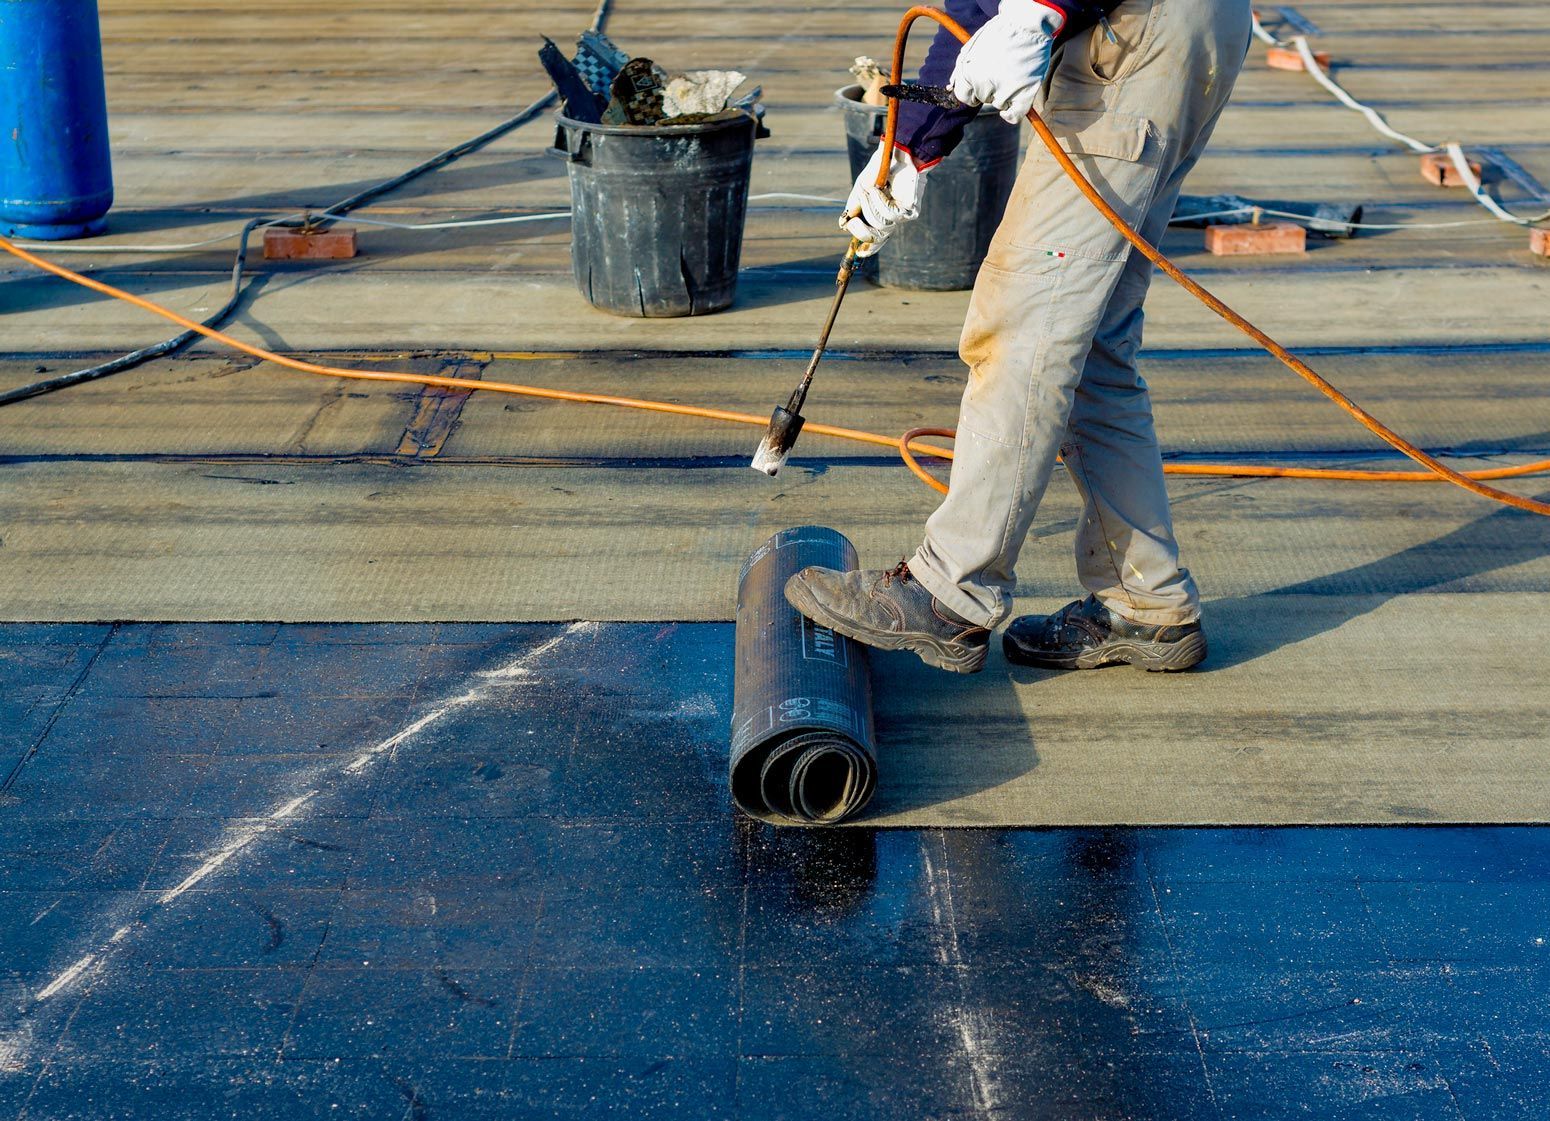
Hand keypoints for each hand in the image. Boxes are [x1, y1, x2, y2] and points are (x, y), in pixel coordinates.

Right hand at [842, 145, 929, 256]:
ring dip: (869, 207)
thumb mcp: (861, 189)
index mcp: (879, 217)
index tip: (858, 253)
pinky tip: (879, 189)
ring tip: (870, 190)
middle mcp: (891, 219)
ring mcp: (901, 216)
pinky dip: (879, 201)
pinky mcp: (910, 211)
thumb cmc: (880, 171)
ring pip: (881, 226)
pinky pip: (890, 214)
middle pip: (876, 239)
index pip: (875, 240)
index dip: (867, 249)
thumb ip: (853, 207)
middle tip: (853, 220)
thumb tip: (843, 226)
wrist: (897, 155)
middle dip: (861, 231)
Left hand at [949, 0, 1062, 124]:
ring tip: (1012, 73)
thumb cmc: (998, 33)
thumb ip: (959, 70)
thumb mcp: (971, 47)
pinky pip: (1014, 116)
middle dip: (989, 88)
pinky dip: (1012, 114)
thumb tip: (950, 88)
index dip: (973, 89)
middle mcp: (984, 86)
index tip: (981, 81)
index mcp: (968, 74)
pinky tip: (1013, 105)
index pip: (964, 96)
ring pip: (998, 104)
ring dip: (1004, 94)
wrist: (1027, 24)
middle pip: (983, 99)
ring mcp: (1004, 92)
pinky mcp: (1024, 95)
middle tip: (1001, 70)